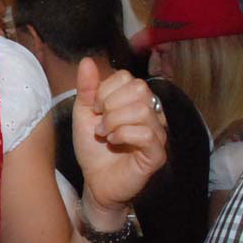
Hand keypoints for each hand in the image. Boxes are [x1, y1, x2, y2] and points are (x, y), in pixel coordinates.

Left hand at [72, 58, 166, 213]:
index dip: (105, 91)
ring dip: (114, 122)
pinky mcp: (157, 153)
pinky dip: (124, 134)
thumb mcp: (84, 114)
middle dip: (111, 105)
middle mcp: (152, 113)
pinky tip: (113, 142)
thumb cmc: (93, 149)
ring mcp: (158, 133)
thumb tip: (87, 61)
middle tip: (101, 123)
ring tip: (105, 135)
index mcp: (136, 101)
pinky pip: (147, 133)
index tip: (95, 110)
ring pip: (142, 110)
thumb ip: (87, 88)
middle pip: (138, 89)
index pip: (127, 78)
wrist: (95, 182)